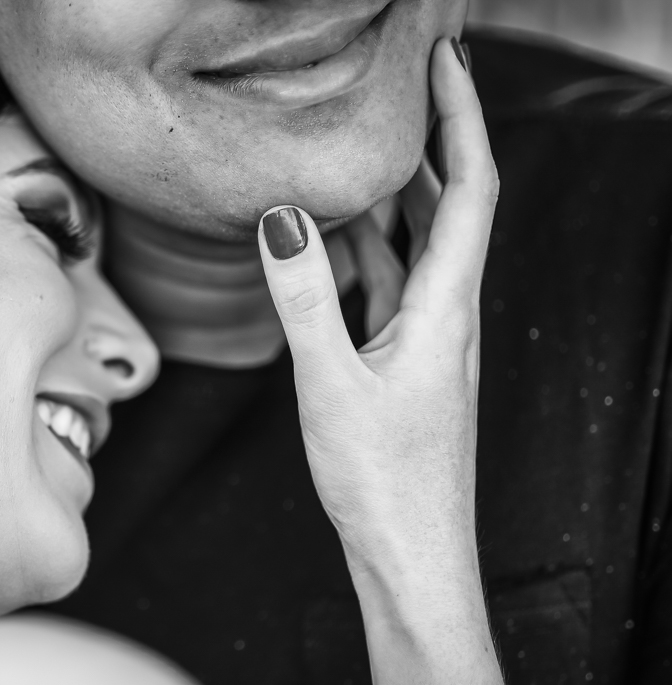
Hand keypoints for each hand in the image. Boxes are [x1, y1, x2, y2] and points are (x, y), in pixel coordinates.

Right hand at [257, 42, 496, 592]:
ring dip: (392, 192)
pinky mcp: (405, 362)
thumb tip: (282, 216)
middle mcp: (449, 314)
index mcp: (447, 309)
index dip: (462, 118)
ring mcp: (429, 339)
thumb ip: (303, 299)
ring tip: (354, 145)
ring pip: (416, 244)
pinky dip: (366, 248)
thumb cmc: (382, 481)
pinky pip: (390, 285)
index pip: (469, 189)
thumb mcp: (330, 385)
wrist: (411, 557)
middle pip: (449, 204)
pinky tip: (333, 237)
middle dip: (429, 138)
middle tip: (395, 83)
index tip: (445, 59)